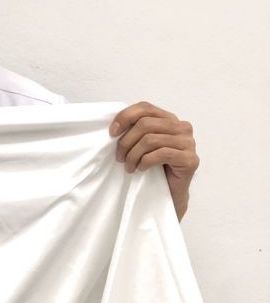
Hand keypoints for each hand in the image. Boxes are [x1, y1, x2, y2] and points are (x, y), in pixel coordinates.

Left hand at [109, 102, 198, 219]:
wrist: (170, 194)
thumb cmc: (155, 168)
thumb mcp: (143, 145)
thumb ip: (136, 131)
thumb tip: (115, 126)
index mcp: (170, 119)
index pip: (145, 107)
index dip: (125, 117)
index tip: (112, 133)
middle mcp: (182, 127)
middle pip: (145, 124)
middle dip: (126, 142)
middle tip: (119, 158)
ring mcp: (188, 143)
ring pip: (150, 140)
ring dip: (133, 155)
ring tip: (129, 167)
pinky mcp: (190, 159)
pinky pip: (161, 154)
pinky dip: (145, 162)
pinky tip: (141, 169)